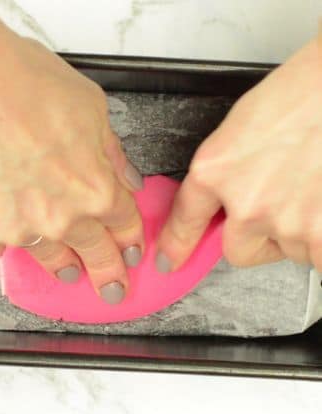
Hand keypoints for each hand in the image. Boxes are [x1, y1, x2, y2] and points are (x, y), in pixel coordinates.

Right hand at [0, 35, 144, 303]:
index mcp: (94, 189)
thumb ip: (111, 152)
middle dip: (108, 275)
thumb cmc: (23, 83)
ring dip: (61, 267)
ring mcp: (15, 229)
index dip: (130, 240)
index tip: (131, 252)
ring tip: (66, 272)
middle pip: (93, 254)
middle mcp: (59, 218)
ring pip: (46, 258)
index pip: (123, 225)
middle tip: (112, 290)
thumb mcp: (90, 108)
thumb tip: (127, 178)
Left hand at [156, 36, 321, 272]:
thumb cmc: (307, 92)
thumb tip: (226, 200)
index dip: (176, 245)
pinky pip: (318, 258)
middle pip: (238, 251)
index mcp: (215, 169)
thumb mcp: (244, 126)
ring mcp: (286, 222)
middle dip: (256, 238)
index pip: (185, 221)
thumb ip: (227, 171)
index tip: (169, 260)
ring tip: (315, 190)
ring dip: (298, 232)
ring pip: (286, 251)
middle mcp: (246, 202)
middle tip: (279, 211)